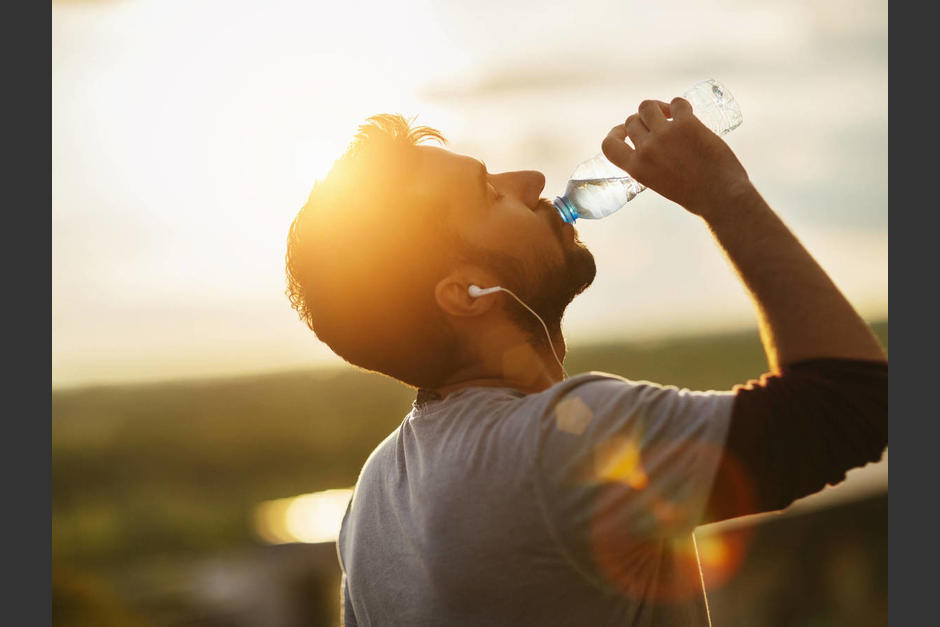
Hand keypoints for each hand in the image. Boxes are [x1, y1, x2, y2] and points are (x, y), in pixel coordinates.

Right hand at [601, 97, 751, 216]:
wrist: (721, 196)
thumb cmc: (694, 195)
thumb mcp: (658, 183)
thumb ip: (649, 165)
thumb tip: (652, 147)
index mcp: (636, 168)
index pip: (609, 144)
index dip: (615, 133)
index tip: (623, 130)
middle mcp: (646, 149)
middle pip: (632, 121)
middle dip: (642, 120)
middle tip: (657, 123)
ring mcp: (665, 134)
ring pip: (648, 106)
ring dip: (657, 107)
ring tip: (669, 114)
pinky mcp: (687, 123)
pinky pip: (676, 103)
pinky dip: (679, 105)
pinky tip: (686, 113)